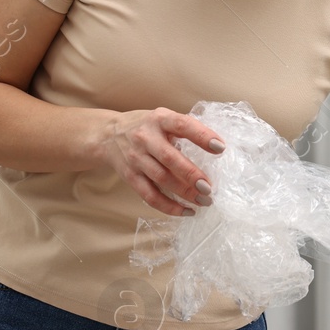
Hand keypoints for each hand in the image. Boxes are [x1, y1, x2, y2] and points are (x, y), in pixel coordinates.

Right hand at [97, 108, 225, 216]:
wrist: (108, 135)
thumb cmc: (146, 127)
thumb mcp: (163, 118)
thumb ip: (184, 129)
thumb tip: (217, 148)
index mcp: (159, 119)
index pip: (182, 125)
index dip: (202, 136)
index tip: (220, 148)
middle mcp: (146, 138)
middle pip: (170, 158)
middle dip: (192, 175)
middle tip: (209, 188)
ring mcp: (136, 158)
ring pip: (161, 179)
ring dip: (184, 193)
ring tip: (204, 201)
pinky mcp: (130, 177)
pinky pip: (150, 196)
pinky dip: (169, 207)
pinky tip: (186, 211)